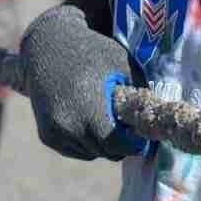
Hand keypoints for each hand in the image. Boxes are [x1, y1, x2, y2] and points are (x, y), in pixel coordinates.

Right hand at [19, 3, 149, 161]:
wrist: (47, 47)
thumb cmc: (90, 52)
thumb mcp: (121, 65)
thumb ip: (137, 94)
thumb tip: (154, 117)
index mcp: (89, 111)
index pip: (118, 146)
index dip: (134, 143)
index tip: (143, 135)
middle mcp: (69, 127)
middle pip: (106, 152)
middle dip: (121, 143)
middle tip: (130, 127)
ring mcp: (55, 133)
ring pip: (91, 153)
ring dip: (102, 143)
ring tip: (108, 118)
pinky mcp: (47, 136)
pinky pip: (75, 149)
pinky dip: (86, 142)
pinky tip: (89, 120)